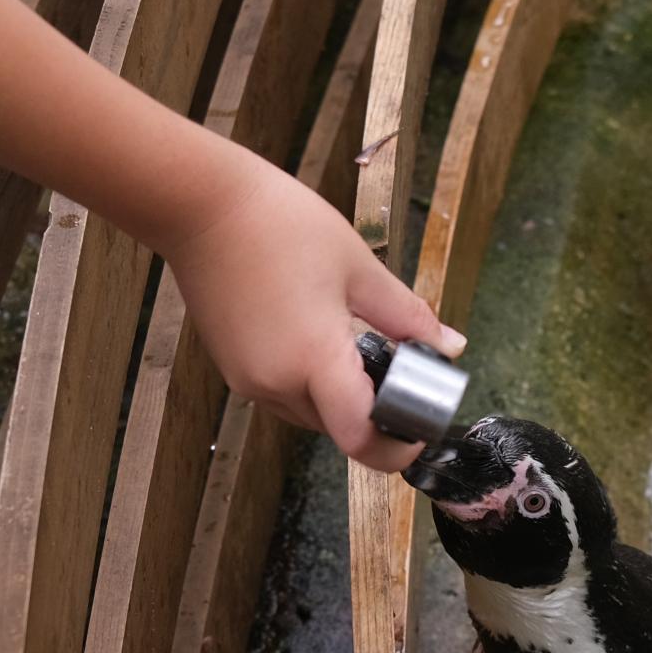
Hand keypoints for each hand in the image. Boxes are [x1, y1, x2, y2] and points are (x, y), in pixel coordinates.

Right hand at [166, 160, 463, 469]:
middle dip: (372, 409)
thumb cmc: (279, 225)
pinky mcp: (232, 368)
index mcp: (313, 360)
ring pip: (310, 413)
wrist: (201, 205)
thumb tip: (450, 346)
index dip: (397, 447)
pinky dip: (309, 380)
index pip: (361, 441)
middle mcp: (276, 383)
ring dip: (339, 395)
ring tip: (355, 341)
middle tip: (397, 367)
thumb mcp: (359, 268)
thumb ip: (407, 317)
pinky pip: (282, 393)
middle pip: (338, 427)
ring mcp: (248, 380)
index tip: (419, 427)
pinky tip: (317, 334)